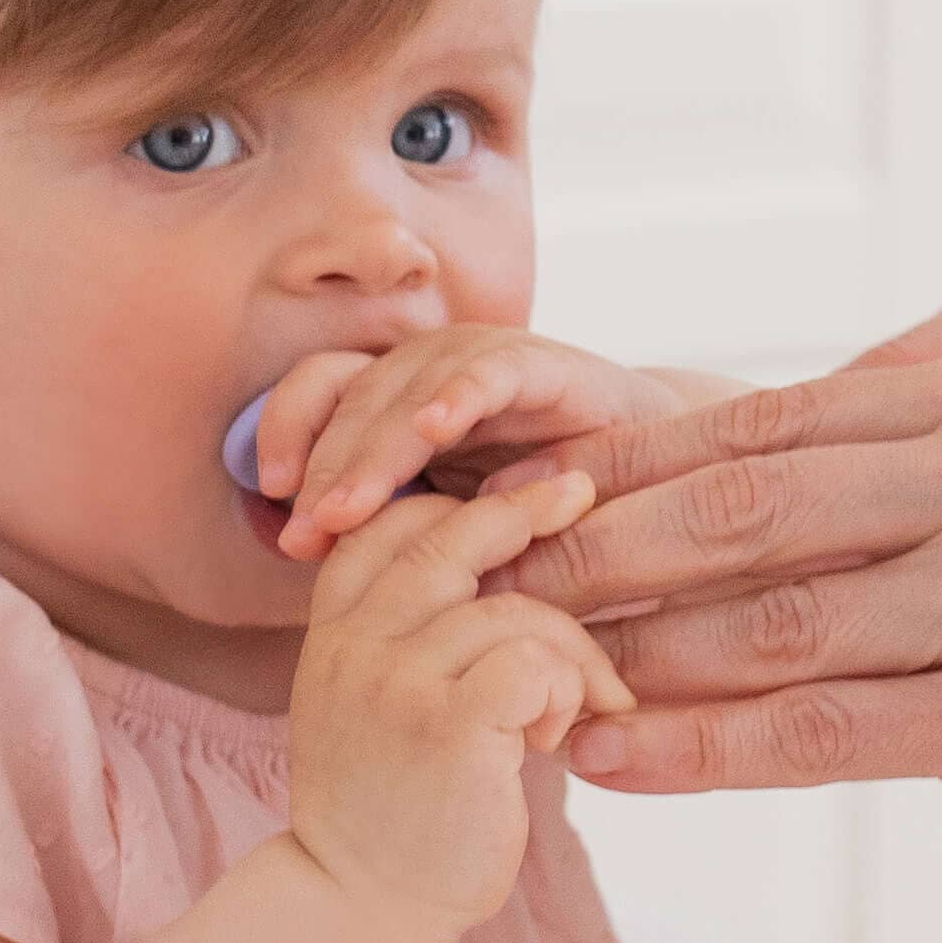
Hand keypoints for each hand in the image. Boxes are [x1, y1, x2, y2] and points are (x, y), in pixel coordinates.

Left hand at [251, 328, 695, 561]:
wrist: (663, 495)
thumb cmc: (550, 528)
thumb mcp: (458, 540)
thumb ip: (400, 545)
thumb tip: (317, 578)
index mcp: (400, 407)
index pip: (319, 396)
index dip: (286, 440)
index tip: (278, 517)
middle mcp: (434, 376)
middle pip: (350, 388)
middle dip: (322, 461)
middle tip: (307, 530)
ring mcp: (487, 364)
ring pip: (408, 380)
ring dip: (374, 444)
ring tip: (349, 506)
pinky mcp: (547, 366)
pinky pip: (492, 369)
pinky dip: (461, 395)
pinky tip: (439, 429)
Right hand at [286, 478, 634, 939]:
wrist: (360, 907)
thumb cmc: (395, 807)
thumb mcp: (379, 703)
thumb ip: (414, 633)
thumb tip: (506, 558)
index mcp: (334, 632)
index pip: (387, 524)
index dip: (456, 501)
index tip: (519, 493)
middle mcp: (353, 644)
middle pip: (450, 538)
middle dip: (525, 508)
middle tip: (578, 492)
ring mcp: (394, 681)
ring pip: (516, 610)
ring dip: (568, 655)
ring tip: (572, 712)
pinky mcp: (445, 725)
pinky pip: (535, 661)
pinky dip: (566, 692)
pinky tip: (553, 738)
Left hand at [521, 342, 941, 888]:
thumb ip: (936, 451)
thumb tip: (759, 470)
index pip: (769, 421)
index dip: (628, 464)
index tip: (521, 496)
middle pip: (742, 506)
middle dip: (589, 551)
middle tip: (473, 586)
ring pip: (764, 621)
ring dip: (623, 656)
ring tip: (517, 683)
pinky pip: (817, 730)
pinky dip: (697, 749)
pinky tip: (616, 762)